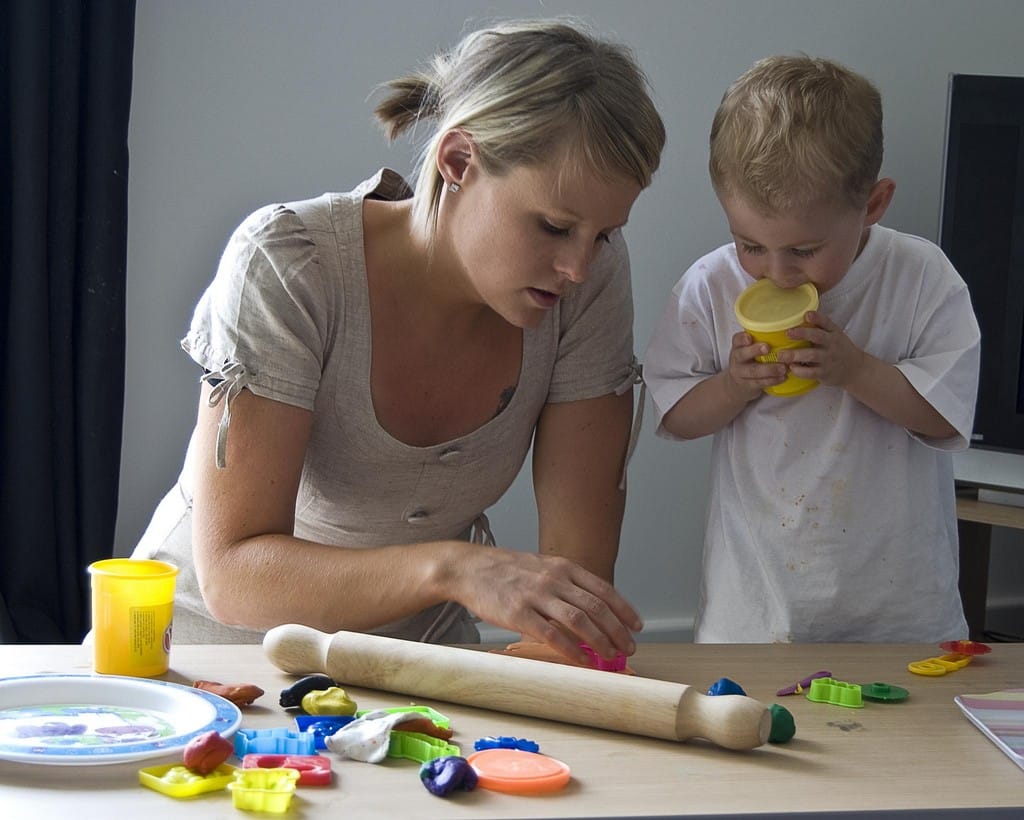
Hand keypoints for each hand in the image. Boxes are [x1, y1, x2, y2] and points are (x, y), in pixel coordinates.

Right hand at [452, 546, 640, 665]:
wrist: (469, 568)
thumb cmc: (506, 570)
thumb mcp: (541, 566)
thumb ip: (565, 583)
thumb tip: (590, 608)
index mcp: (563, 567)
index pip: (603, 589)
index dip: (624, 609)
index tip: (637, 626)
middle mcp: (554, 579)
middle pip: (596, 607)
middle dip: (618, 630)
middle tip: (629, 648)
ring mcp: (536, 596)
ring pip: (580, 621)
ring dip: (601, 641)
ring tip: (612, 656)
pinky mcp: (519, 614)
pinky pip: (552, 635)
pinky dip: (572, 650)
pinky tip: (583, 660)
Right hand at [725, 330, 786, 400]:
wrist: (737, 384)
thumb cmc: (749, 361)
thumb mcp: (748, 350)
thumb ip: (760, 340)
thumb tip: (789, 327)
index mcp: (738, 347)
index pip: (736, 340)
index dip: (742, 339)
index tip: (749, 337)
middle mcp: (737, 359)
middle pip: (742, 354)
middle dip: (755, 351)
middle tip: (767, 348)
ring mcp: (741, 373)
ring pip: (753, 371)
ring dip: (769, 369)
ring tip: (784, 367)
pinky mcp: (747, 385)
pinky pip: (760, 383)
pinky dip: (772, 380)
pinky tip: (783, 377)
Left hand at [779, 310, 866, 386]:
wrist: (855, 369)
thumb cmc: (839, 349)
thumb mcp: (835, 334)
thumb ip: (821, 326)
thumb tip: (800, 314)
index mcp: (833, 333)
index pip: (826, 322)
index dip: (816, 317)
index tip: (806, 315)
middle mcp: (831, 344)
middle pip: (818, 336)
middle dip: (802, 334)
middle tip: (787, 333)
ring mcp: (828, 359)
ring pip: (812, 355)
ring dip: (795, 355)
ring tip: (781, 355)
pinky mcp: (825, 373)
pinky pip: (811, 372)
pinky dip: (799, 370)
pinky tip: (791, 367)